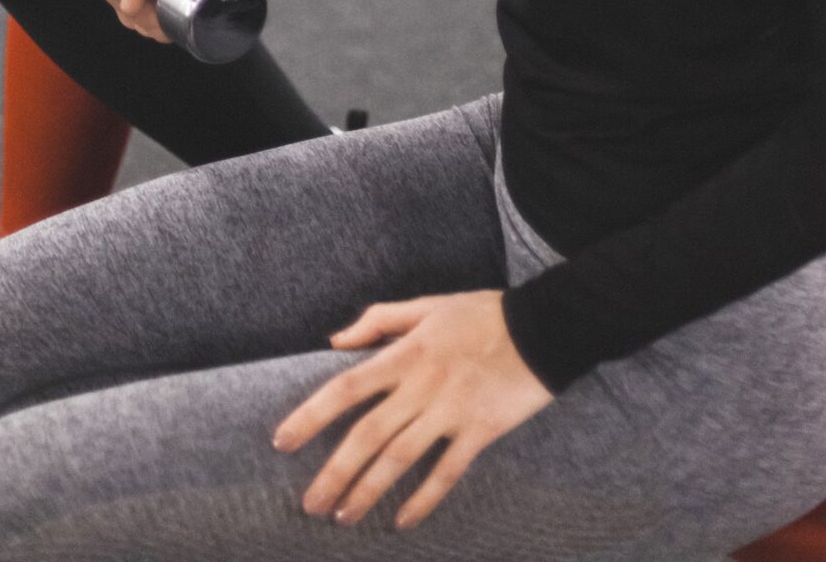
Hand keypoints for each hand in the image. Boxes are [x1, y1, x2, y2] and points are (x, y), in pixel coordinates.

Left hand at [274, 290, 550, 530]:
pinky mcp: (479, 432)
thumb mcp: (427, 305)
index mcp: (405, 353)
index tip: (282, 442)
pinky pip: (446, 472)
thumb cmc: (481, 314)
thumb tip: (334, 341)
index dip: (310, 416)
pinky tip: (401, 520)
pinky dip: (423, 499)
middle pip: (368, 435)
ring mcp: (451, 411)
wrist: (542, 328)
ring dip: (368, 490)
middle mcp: (422, 385)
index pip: (346, 388)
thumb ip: (378, 321)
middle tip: (309, 504)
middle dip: (334, 473)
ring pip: (400, 458)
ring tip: (343, 516)